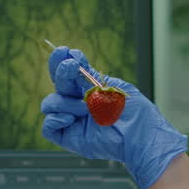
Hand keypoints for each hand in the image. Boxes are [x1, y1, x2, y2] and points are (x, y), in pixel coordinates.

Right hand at [40, 46, 186, 188]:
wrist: (139, 134)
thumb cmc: (134, 111)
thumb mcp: (111, 86)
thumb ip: (89, 74)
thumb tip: (71, 56)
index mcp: (89, 90)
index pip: (68, 74)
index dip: (61, 61)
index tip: (63, 51)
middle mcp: (78, 104)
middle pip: (57, 84)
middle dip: (61, 72)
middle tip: (70, 66)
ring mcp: (73, 120)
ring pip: (50, 103)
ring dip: (65, 102)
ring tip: (86, 108)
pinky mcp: (69, 137)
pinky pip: (48, 126)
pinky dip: (55, 119)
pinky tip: (70, 118)